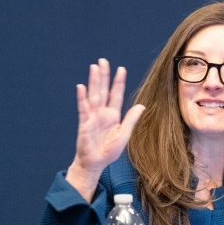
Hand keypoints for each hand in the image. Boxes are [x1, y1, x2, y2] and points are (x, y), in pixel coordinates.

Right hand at [66, 58, 145, 201]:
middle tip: (103, 61)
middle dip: (104, 76)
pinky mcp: (84, 123)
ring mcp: (92, 117)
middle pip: (103, 90)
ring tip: (94, 68)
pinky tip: (81, 87)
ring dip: (93, 81)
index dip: (118, 82)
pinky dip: (82, 98)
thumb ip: (131, 120)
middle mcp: (102, 113)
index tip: (121, 69)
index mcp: (113, 115)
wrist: (95, 163)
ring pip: (93, 95)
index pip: (116, 95)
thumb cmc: (108, 151)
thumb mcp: (124, 135)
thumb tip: (141, 106)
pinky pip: (83, 108)